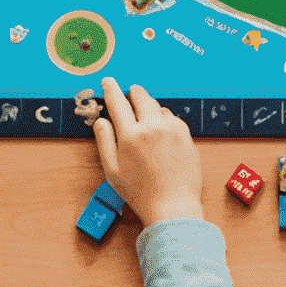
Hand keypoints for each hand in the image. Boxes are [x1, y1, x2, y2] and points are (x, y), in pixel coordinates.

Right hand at [90, 78, 202, 225]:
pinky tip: (160, 134)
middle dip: (132, 94)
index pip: (118, 102)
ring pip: (156, 105)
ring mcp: (171, 128)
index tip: (108, 81)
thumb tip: (100, 121)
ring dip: (148, 108)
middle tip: (128, 98)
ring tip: (144, 124)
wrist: (173, 205)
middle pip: (140, 96)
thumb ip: (104, 142)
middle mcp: (151, 126)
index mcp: (130, 136)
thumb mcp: (113, 171)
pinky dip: (163, 119)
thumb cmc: (140, 192)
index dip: (111, 89)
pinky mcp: (185, 132)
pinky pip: (171, 117)